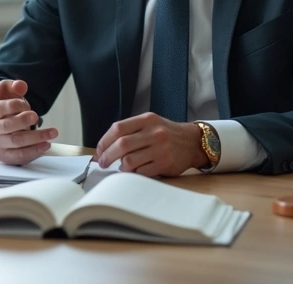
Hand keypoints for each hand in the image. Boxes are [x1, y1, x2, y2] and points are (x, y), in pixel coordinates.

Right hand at [0, 79, 58, 164]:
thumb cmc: (2, 109)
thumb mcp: (3, 94)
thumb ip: (11, 86)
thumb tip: (21, 85)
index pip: (0, 108)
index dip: (15, 105)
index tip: (27, 105)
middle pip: (7, 126)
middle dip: (23, 121)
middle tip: (36, 117)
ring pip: (16, 142)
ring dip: (36, 137)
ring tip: (52, 132)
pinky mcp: (4, 156)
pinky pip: (20, 156)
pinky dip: (34, 151)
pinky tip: (46, 145)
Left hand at [94, 112, 208, 176]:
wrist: (193, 142)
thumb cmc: (166, 134)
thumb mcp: (150, 124)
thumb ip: (130, 131)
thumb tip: (104, 148)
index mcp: (147, 119)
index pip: (118, 128)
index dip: (104, 141)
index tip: (99, 151)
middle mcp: (154, 132)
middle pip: (121, 145)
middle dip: (107, 156)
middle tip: (103, 163)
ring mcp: (161, 148)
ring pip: (130, 160)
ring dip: (121, 167)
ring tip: (122, 167)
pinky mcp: (166, 163)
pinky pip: (142, 172)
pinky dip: (134, 173)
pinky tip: (135, 171)